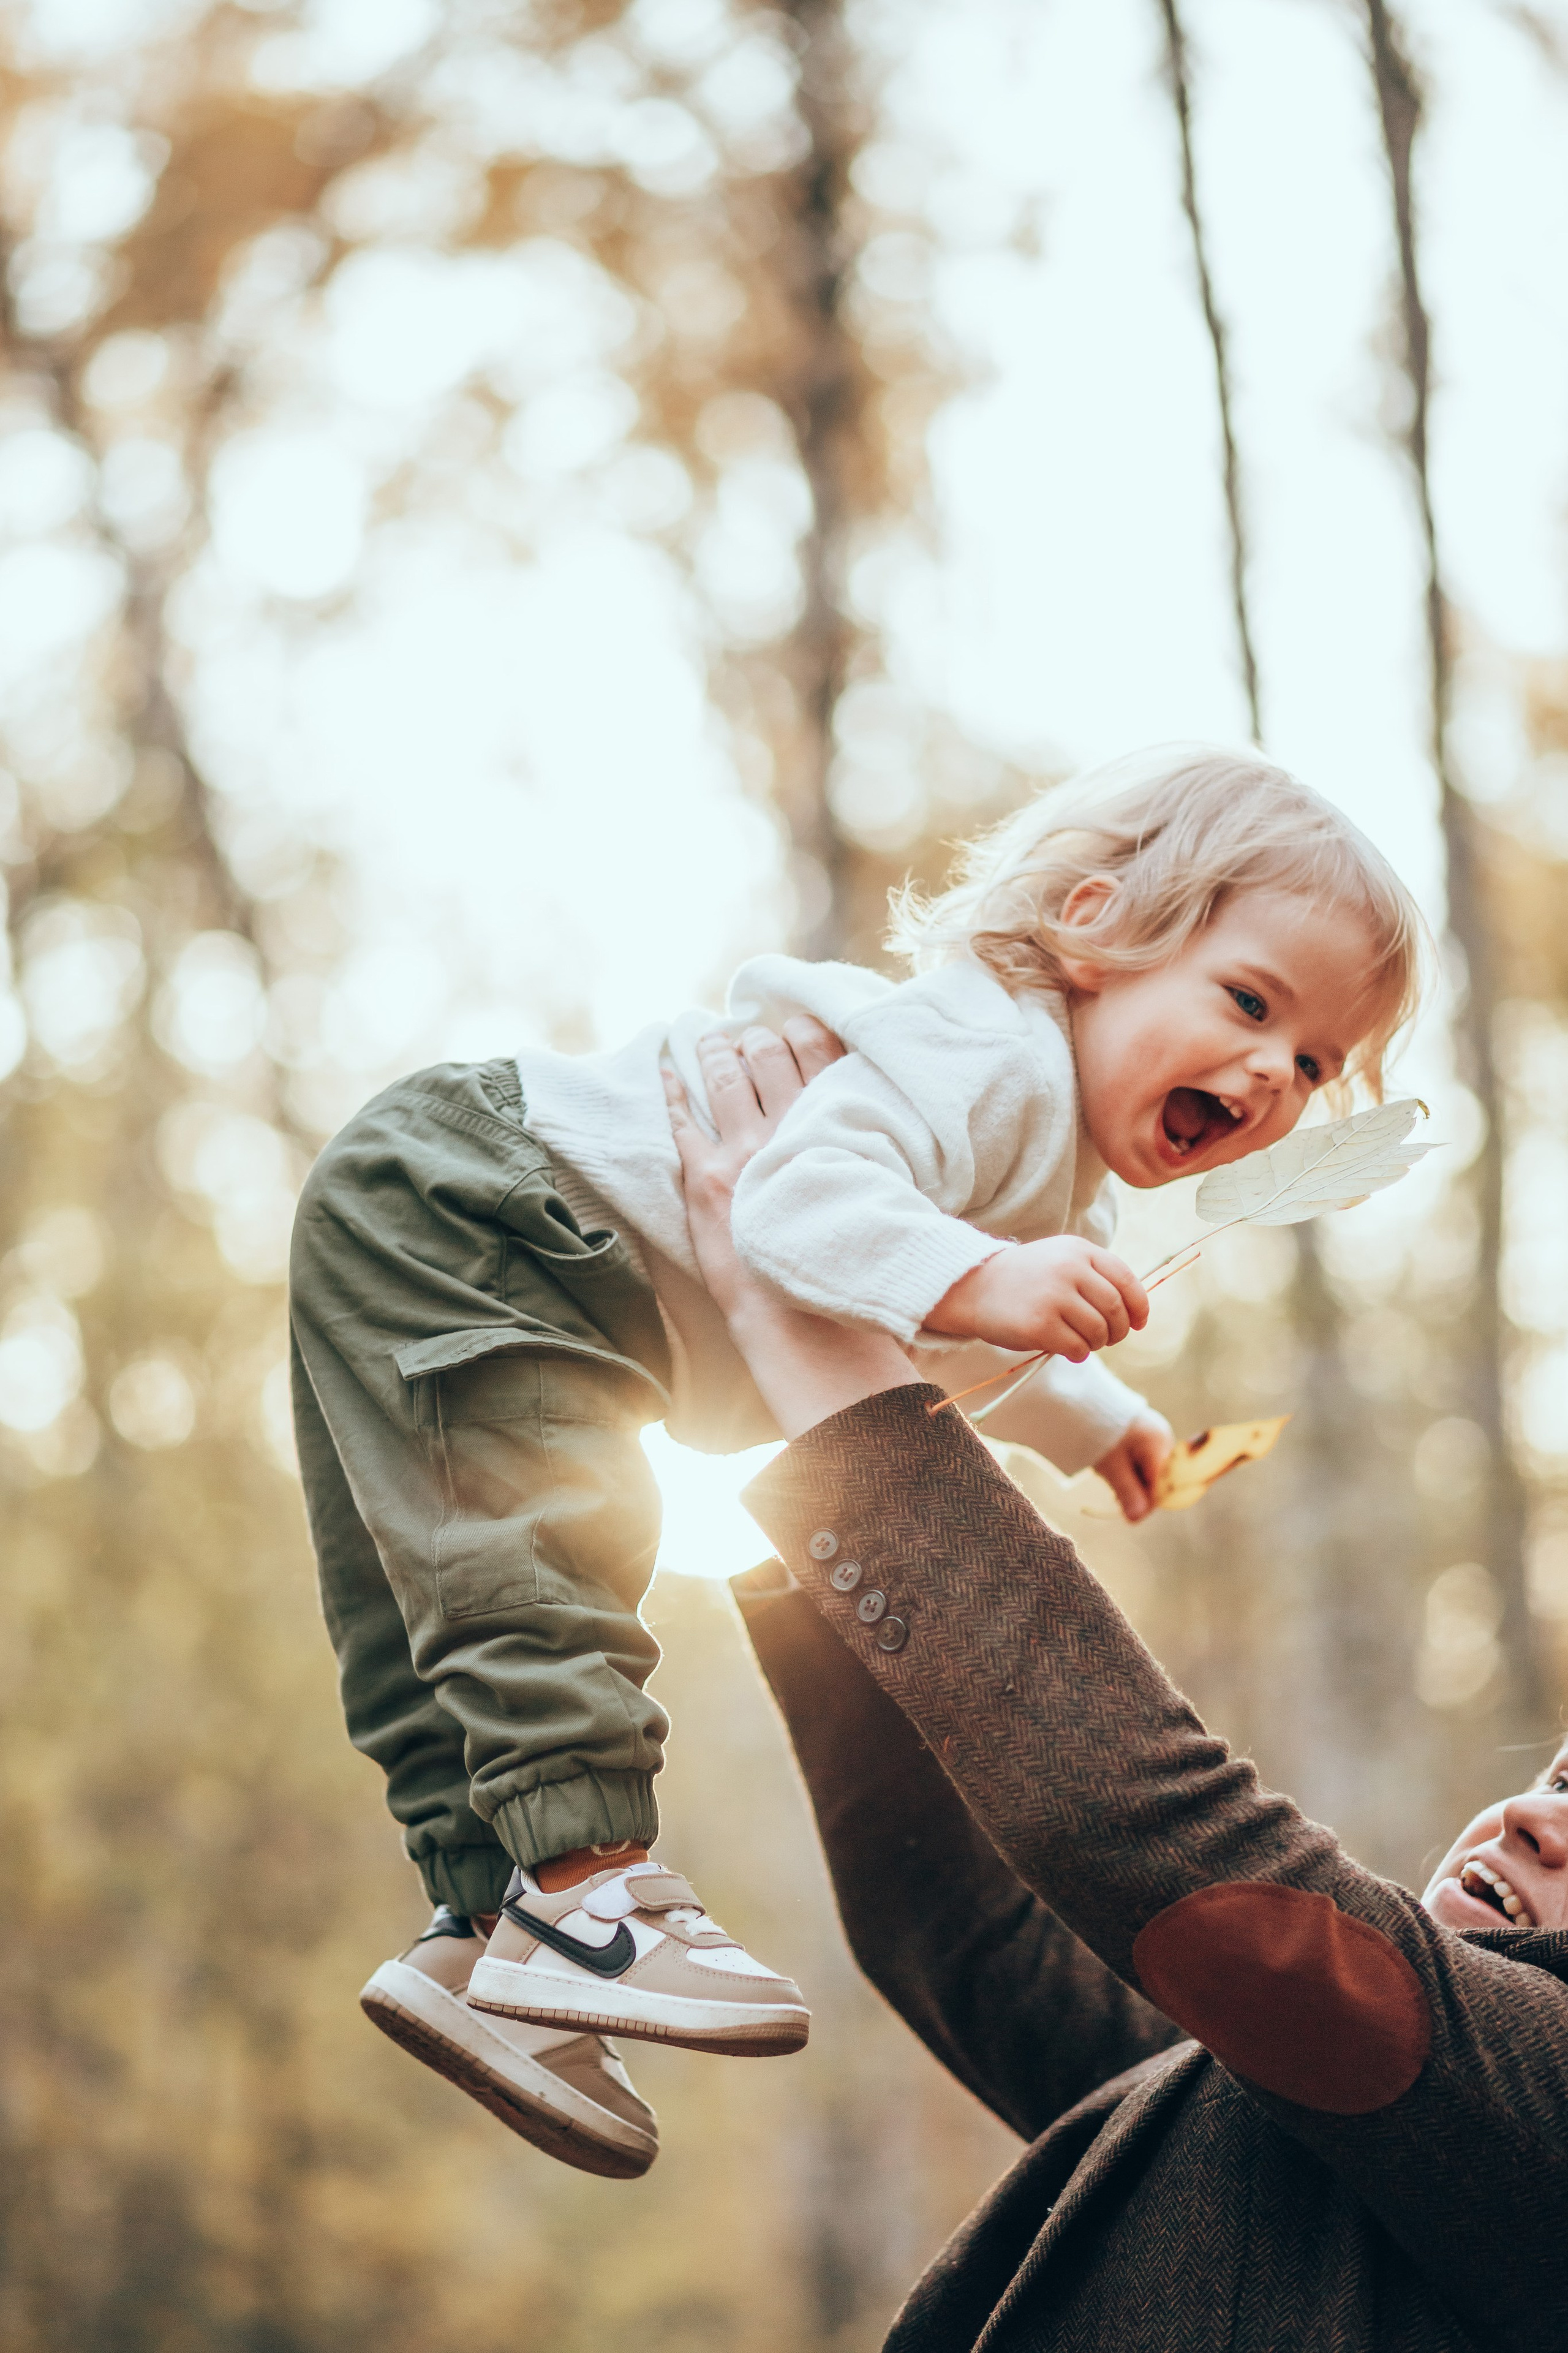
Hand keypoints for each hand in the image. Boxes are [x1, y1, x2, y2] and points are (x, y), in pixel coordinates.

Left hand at [663, 1021, 919, 1436]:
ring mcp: (741, 1151)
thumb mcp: (886, 1192)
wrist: (804, 1314)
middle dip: (755, 1040)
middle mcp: (786, 1128)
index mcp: (833, 1125)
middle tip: (747, 1037)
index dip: (802, 1032)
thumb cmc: (853, 1257)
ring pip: (722, 1080)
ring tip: (709, 1039)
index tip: (794, 1030)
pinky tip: (667, 1075)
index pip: (817, 1050)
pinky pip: (682, 1123)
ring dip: (713, 1053)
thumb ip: (882, 1152)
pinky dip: (672, 1094)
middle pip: (765, 1055)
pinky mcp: (705, 1178)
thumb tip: (896, 1129)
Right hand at [927, 1235, 1148, 1357]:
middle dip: (1119, 1330)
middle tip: (1109, 1338)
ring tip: (1084, 1342)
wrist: (973, 1287)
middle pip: (1115, 1308)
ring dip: (1098, 1343)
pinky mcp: (1039, 1325)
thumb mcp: (1060, 1261)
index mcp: (1078, 1250)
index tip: (1138, 1322)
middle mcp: (1068, 1269)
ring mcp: (1053, 1296)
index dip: (1138, 1306)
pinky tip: (1068, 1350)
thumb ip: (1095, 1277)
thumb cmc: (1024, 1280)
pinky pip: (1078, 1347)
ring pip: (1099, 1330)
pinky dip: (1079, 1353)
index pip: (1125, 1280)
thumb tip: (1134, 1313)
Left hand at [1093, 1412, 1173, 1523]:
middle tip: (1111, 1488)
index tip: (1127, 1512)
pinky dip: (1128, 1469)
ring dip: (1130, 1480)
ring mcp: (1155, 1437)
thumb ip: (1126, 1491)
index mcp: (1160, 1443)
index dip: (1147, 1502)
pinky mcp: (1145, 1437)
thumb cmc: (1097, 1431)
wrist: (1082, 1400)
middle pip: (1158, 1479)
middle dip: (1136, 1490)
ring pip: (1149, 1472)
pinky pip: (1142, 1461)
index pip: (1164, 1484)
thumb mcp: (1110, 1465)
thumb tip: (1136, 1519)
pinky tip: (1112, 1465)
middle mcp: (1163, 1439)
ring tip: (1108, 1470)